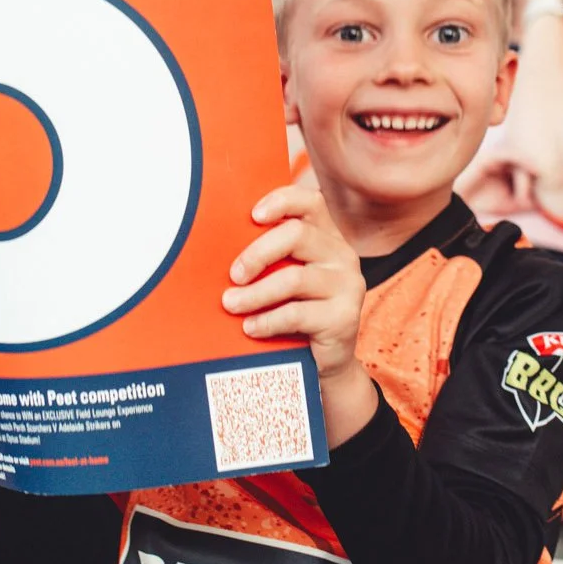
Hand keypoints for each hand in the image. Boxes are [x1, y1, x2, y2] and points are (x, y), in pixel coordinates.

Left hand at [223, 185, 377, 445]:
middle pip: (297, 235)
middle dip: (257, 253)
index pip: (310, 202)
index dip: (281, 201)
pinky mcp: (344, 317)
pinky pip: (297, 314)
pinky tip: (250, 328)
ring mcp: (347, 285)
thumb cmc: (295, 312)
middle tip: (233, 275)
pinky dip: (267, 321)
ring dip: (255, 293)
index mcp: (326, 236)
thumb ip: (268, 257)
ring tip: (231, 304)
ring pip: (294, 278)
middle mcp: (342, 254)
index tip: (253, 215)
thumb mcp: (283, 277)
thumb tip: (215, 244)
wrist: (324, 362)